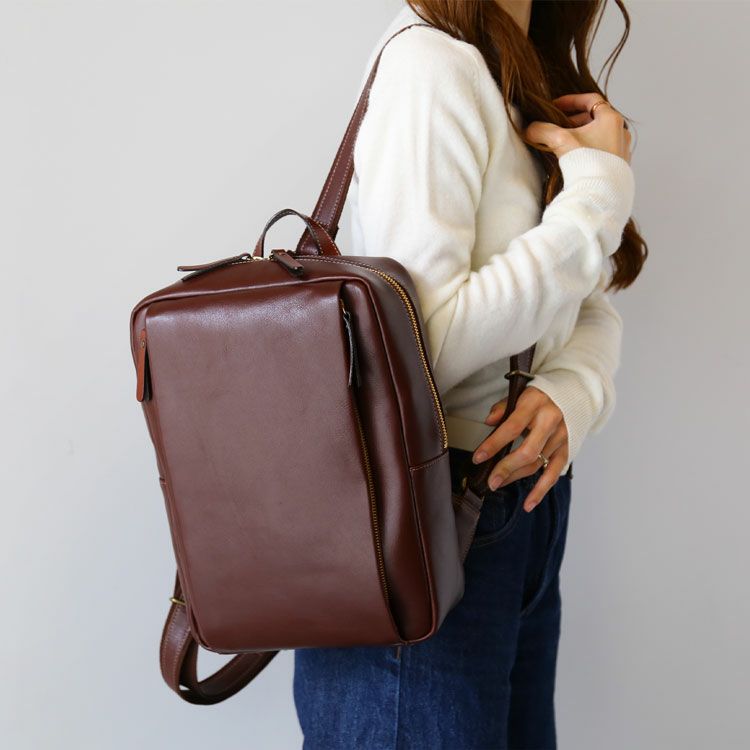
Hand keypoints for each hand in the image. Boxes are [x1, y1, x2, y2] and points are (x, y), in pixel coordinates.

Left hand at [471, 387, 568, 511]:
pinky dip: (541, 491)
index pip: (512, 427)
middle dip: (506, 469)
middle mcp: (550, 421)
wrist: (574, 392)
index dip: (494, 444)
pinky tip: (529, 503)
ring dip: (516, 477)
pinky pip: (554, 474)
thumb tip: (488, 422)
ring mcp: (561, 437)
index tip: (478, 457)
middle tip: (490, 481)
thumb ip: (503, 408)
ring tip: (498, 484)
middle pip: (527, 451)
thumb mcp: (520, 394)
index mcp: (535, 404)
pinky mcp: (568, 449)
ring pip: (537, 464)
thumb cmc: (540, 395)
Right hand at [525, 92, 631, 163]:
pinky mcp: (619, 167)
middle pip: (595, 118)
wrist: (601, 194)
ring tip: (565, 145)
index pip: (591, 100)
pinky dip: (589, 150)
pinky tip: (576, 160)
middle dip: (574, 120)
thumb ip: (542, 131)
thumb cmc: (586, 163)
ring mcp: (622, 150)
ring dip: (581, 136)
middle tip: (558, 126)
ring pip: (599, 135)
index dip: (570, 101)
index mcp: (611, 119)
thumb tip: (529, 129)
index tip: (555, 106)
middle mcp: (621, 132)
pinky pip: (603, 151)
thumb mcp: (560, 141)